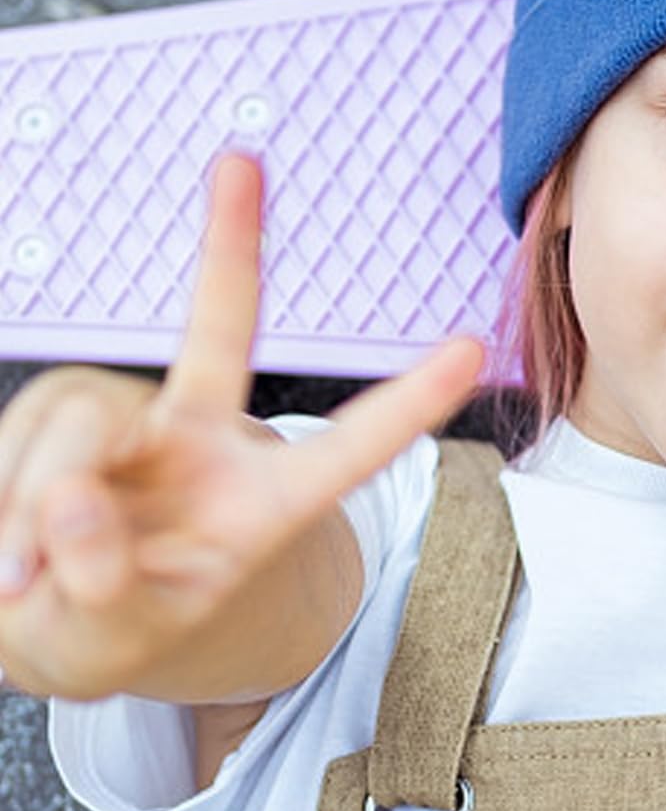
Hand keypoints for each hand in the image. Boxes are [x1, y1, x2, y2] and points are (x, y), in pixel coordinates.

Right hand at [0, 151, 485, 701]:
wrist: (39, 620)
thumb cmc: (109, 626)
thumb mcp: (117, 636)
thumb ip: (105, 585)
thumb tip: (75, 501)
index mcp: (258, 506)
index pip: (347, 449)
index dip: (408, 403)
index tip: (474, 348)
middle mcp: (204, 442)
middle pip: (218, 336)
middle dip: (235, 243)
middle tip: (240, 174)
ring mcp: (130, 421)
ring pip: (85, 413)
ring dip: (35, 496)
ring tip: (20, 578)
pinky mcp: (63, 415)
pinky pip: (22, 429)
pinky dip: (2, 495)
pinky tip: (5, 555)